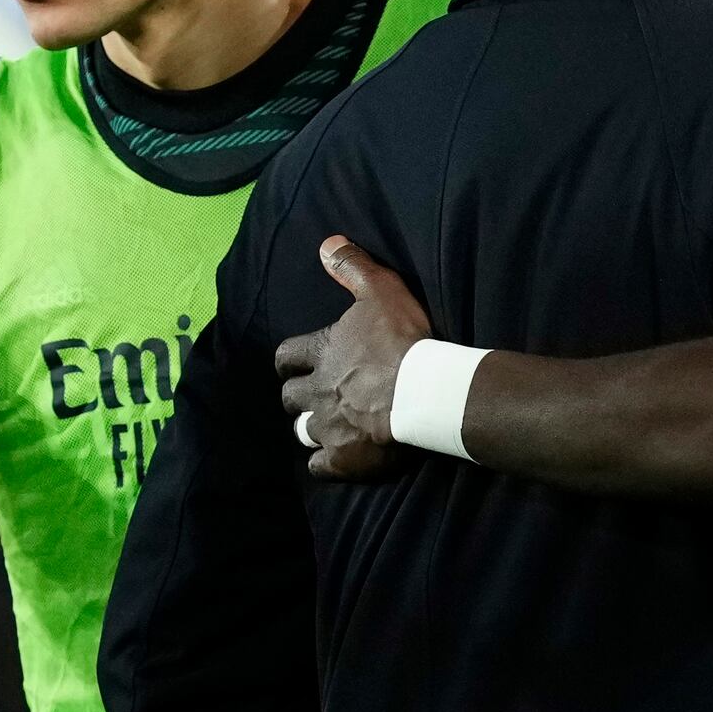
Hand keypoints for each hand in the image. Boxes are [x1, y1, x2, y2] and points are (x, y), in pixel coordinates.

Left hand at [278, 240, 428, 478]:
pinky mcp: (343, 459)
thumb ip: (353, 267)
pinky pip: (320, 467)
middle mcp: (316, 391)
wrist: (425, 391)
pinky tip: (335, 461)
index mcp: (321, 353)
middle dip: (299, 397)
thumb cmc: (403, 339)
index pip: (287, 357)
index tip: (294, 365)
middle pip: (290, 398)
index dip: (289, 362)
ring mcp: (327, 427)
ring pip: (304, 432)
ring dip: (312, 429)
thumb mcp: (381, 291)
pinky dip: (325, 464)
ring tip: (328, 428)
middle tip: (315, 397)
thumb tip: (326, 244)